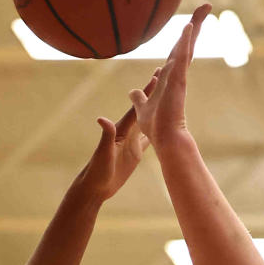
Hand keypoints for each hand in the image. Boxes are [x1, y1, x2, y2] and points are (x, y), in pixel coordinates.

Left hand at [78, 75, 158, 201]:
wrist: (95, 187)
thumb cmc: (97, 171)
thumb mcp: (103, 154)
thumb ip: (105, 136)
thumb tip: (101, 118)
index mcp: (121, 130)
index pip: (137, 109)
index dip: (147, 93)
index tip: (156, 77)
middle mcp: (127, 133)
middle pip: (144, 111)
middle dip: (154, 95)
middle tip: (163, 77)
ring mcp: (131, 143)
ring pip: (147, 123)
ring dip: (157, 111)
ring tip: (167, 98)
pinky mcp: (134, 154)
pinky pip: (148, 140)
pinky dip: (156, 132)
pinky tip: (164, 128)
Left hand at [128, 3, 209, 145]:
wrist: (164, 139)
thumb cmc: (155, 127)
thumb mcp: (141, 108)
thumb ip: (139, 98)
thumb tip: (132, 92)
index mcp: (169, 77)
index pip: (178, 52)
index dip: (184, 37)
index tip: (192, 23)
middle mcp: (176, 73)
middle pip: (186, 43)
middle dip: (196, 23)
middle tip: (206, 6)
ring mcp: (179, 76)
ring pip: (187, 46)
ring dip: (195, 25)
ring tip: (205, 7)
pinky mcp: (179, 82)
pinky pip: (183, 58)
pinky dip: (186, 42)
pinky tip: (190, 26)